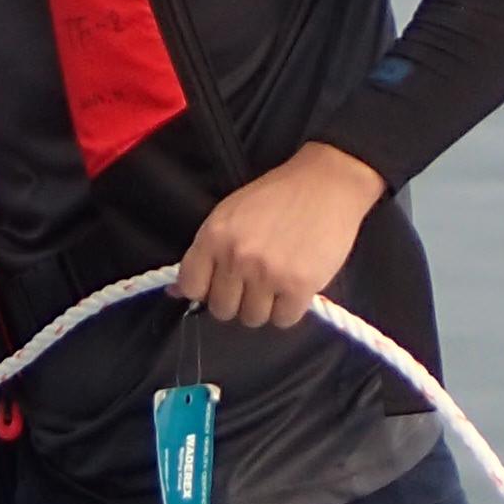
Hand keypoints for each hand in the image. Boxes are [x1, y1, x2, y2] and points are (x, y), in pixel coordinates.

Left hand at [170, 140, 386, 329]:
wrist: (327, 183)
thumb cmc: (277, 196)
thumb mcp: (230, 214)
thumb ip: (205, 252)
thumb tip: (177, 292)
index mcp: (214, 236)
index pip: (191, 287)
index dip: (206, 289)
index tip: (220, 283)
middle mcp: (237, 257)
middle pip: (222, 309)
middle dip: (237, 300)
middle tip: (255, 282)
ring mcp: (268, 274)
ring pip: (252, 318)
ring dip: (264, 307)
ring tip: (277, 284)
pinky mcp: (299, 286)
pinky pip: (283, 320)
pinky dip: (289, 309)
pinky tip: (295, 288)